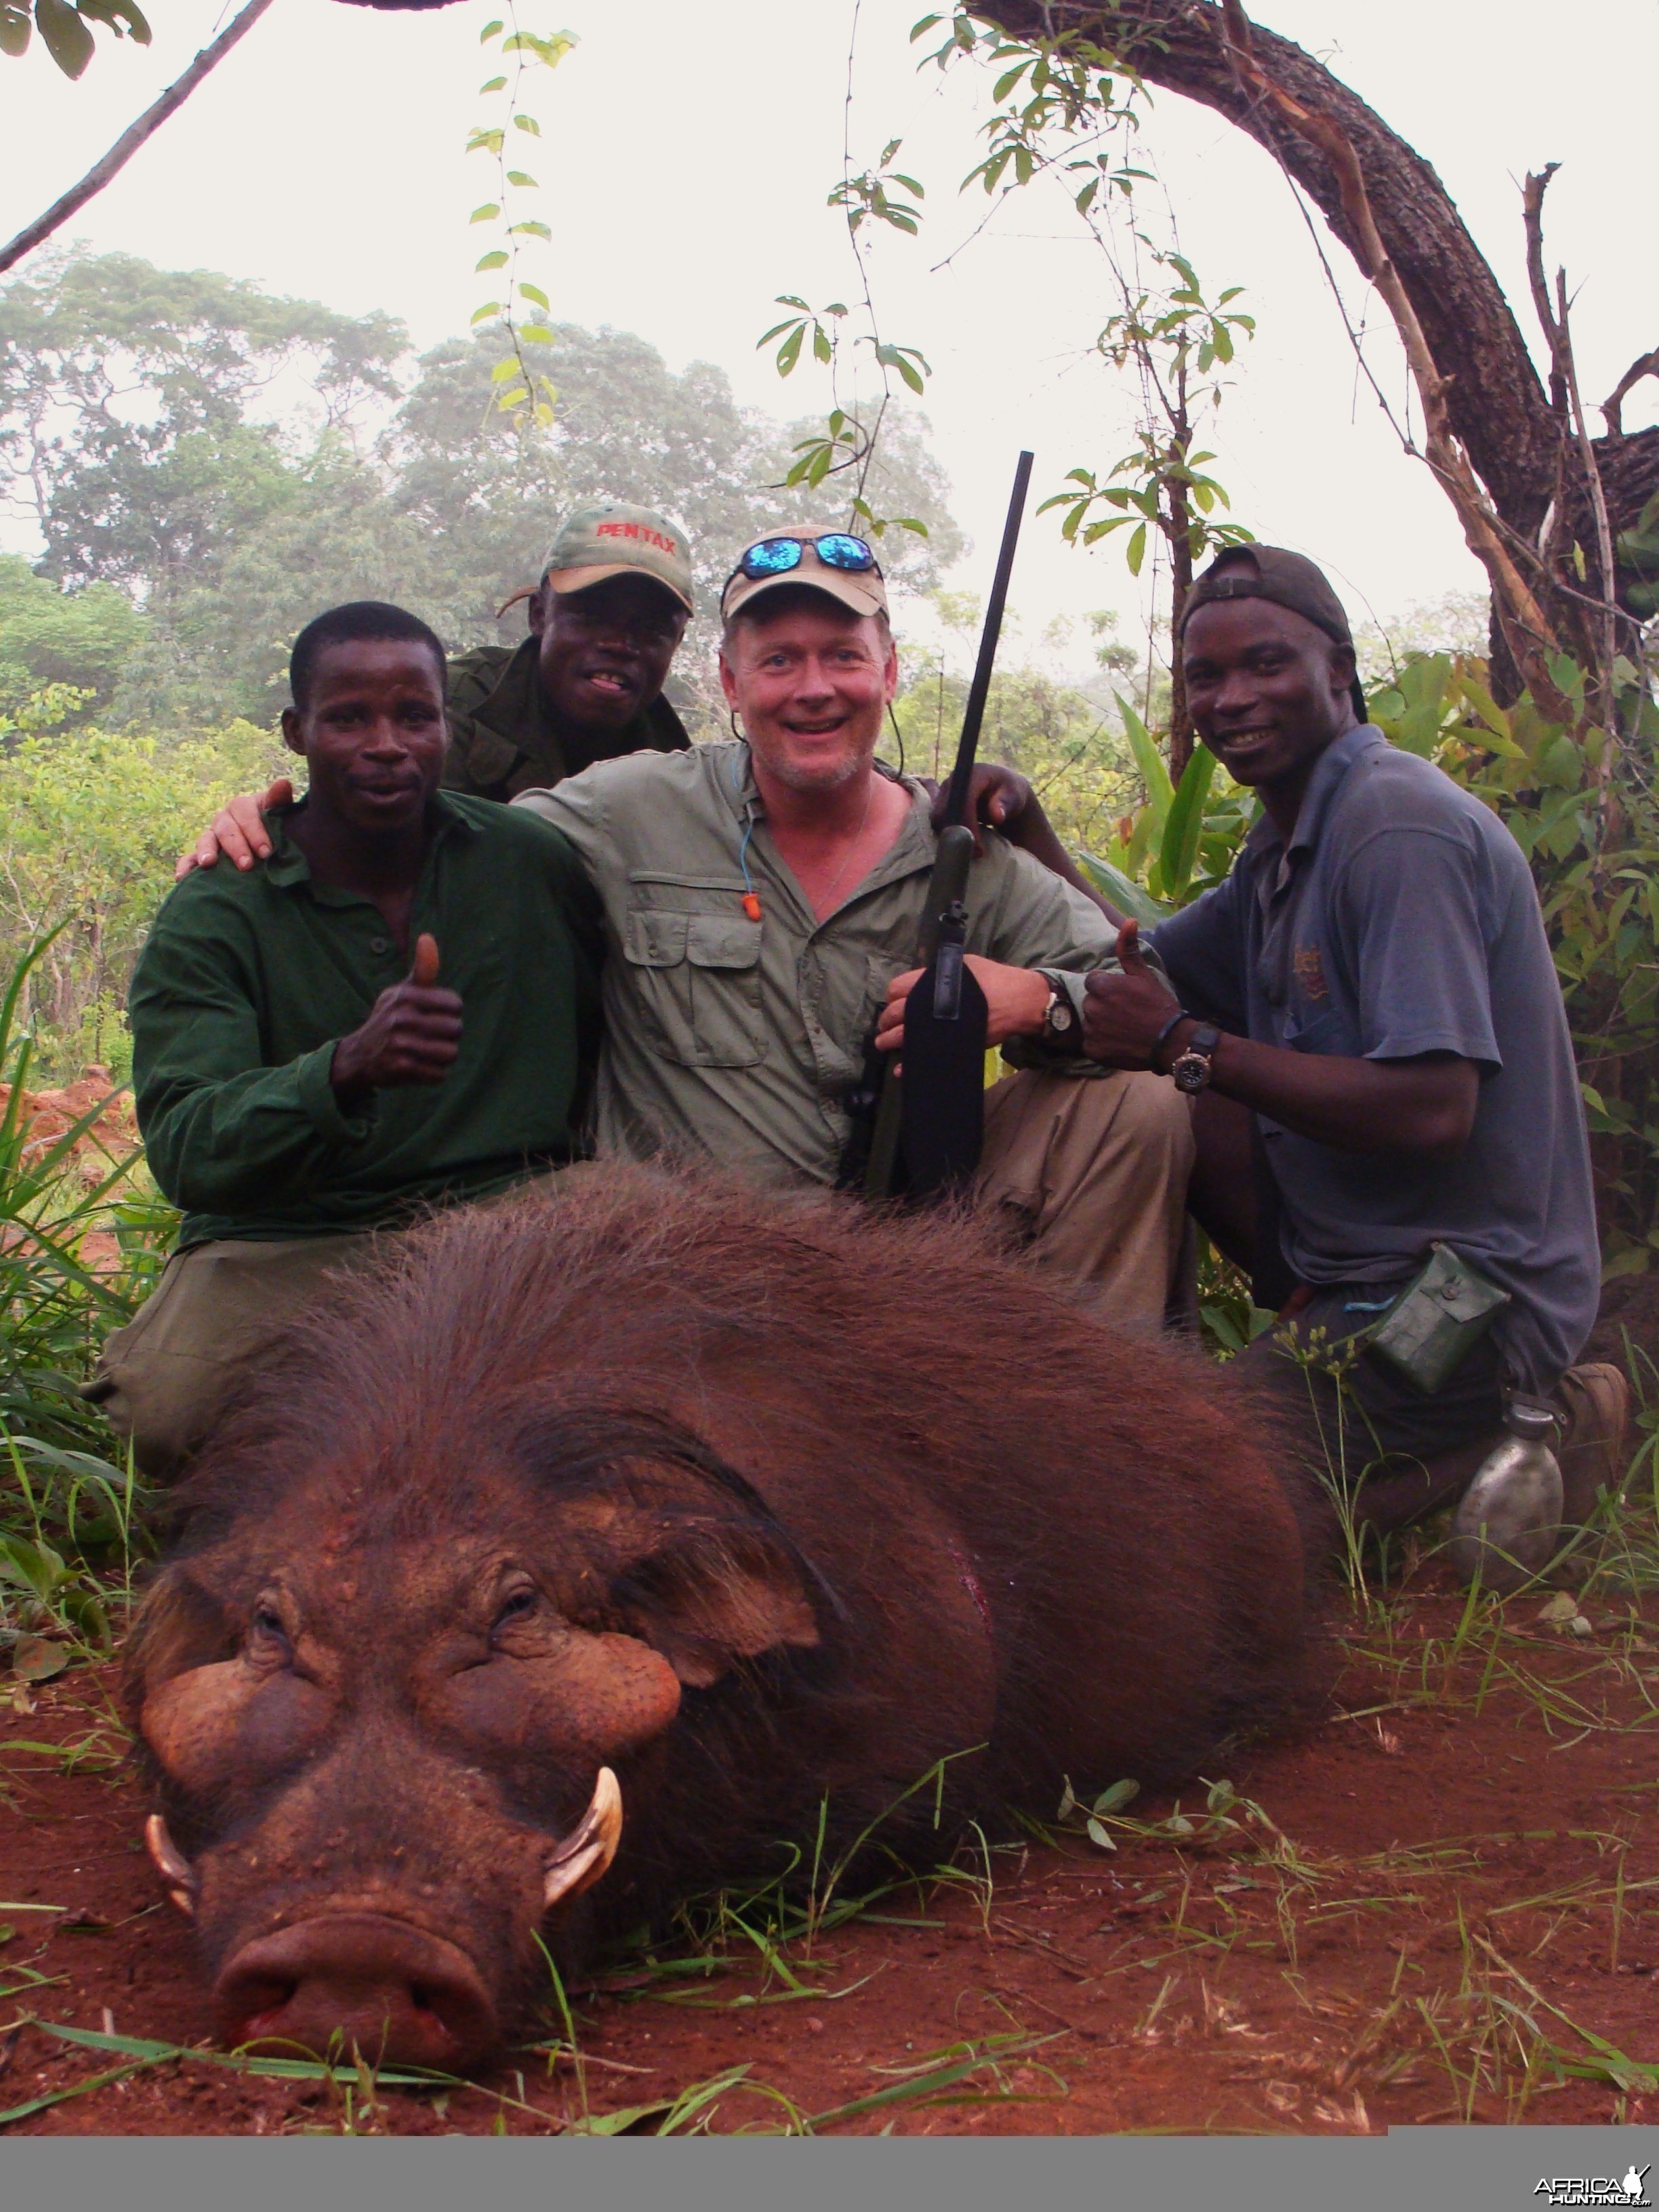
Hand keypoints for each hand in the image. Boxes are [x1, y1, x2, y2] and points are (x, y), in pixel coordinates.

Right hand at [174, 779, 290, 879]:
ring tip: (208, 863)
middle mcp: (226, 820)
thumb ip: (279, 800)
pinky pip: (189, 858)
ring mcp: (213, 837)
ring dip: (206, 850)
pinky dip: (185, 866)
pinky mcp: (204, 854)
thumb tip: (283, 783)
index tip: (266, 851)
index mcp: (244, 807)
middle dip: (235, 846)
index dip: (254, 830)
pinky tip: (182, 877)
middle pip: (225, 828)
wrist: (273, 845)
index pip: (244, 812)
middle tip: (246, 865)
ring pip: (206, 839)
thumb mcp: (281, 813)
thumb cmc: (278, 828)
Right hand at [330, 934, 461, 1104]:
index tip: (435, 1015)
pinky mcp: (401, 1068)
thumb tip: (428, 937)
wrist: (359, 1054)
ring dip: (442, 1056)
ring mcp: (400, 1044)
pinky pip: (439, 1075)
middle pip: (456, 1030)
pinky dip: (432, 1074)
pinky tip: (417, 1066)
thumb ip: (423, 969)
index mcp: (405, 995)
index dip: (451, 1012)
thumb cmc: (391, 1018)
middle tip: (429, 1036)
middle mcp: (401, 1017)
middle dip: (448, 1036)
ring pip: (450, 1054)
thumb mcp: (402, 991)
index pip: (455, 1004)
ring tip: (426, 1051)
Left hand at [875, 954, 1049, 1052]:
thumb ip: (941, 974)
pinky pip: (922, 1057)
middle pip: (895, 1014)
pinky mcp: (950, 1044)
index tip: (892, 1004)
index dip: (891, 997)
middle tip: (884, 1027)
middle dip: (885, 1021)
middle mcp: (930, 1005)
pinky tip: (901, 1069)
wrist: (1018, 1002)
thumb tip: (923, 983)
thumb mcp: (965, 965)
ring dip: (888, 1042)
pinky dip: (909, 1065)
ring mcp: (939, 1027)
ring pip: (902, 1036)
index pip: (897, 988)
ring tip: (884, 1044)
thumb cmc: (993, 979)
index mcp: (932, 982)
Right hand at [925, 763, 1034, 855]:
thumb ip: (1006, 803)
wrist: (1002, 791)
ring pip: (938, 819)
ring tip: (972, 852)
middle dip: (958, 834)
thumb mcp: (1015, 795)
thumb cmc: (1010, 792)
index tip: (978, 846)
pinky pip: (937, 823)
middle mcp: (954, 781)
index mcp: (973, 774)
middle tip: (976, 853)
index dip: (968, 823)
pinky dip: (948, 836)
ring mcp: (944, 792)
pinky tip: (963, 846)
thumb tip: (996, 815)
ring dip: (952, 837)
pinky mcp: (939, 804)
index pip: (964, 799)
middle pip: (945, 810)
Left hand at [1080, 920, 1188, 1069]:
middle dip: (1103, 1005)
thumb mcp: (1143, 975)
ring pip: (1090, 1022)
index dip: (1109, 988)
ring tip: (1123, 1028)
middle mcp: (1092, 1007)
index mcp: (1101, 986)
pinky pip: (1091, 1043)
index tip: (1124, 996)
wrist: (1170, 1041)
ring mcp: (1091, 1030)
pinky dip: (1102, 1043)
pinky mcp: (1093, 1050)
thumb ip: (1129, 950)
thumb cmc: (1158, 1005)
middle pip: (1090, 1002)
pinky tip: (1119, 1042)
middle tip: (1126, 1013)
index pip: (1094, 982)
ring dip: (1101, 1024)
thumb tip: (1128, 920)